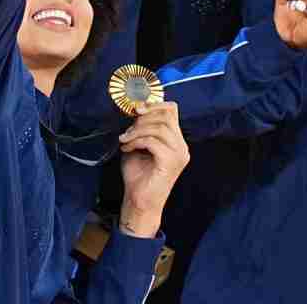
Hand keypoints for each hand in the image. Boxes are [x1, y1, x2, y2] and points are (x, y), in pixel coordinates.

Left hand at [116, 102, 189, 237]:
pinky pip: (153, 141)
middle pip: (166, 115)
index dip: (154, 104)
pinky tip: (127, 148)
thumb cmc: (138, 177)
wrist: (139, 202)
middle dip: (143, 117)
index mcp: (176, 141)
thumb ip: (141, 129)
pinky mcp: (171, 161)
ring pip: (159, 127)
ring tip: (125, 140)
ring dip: (137, 130)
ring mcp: (179, 154)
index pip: (172, 110)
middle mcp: (181, 146)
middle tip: (127, 129)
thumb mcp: (138, 146)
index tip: (136, 109)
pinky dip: (137, 141)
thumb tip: (135, 111)